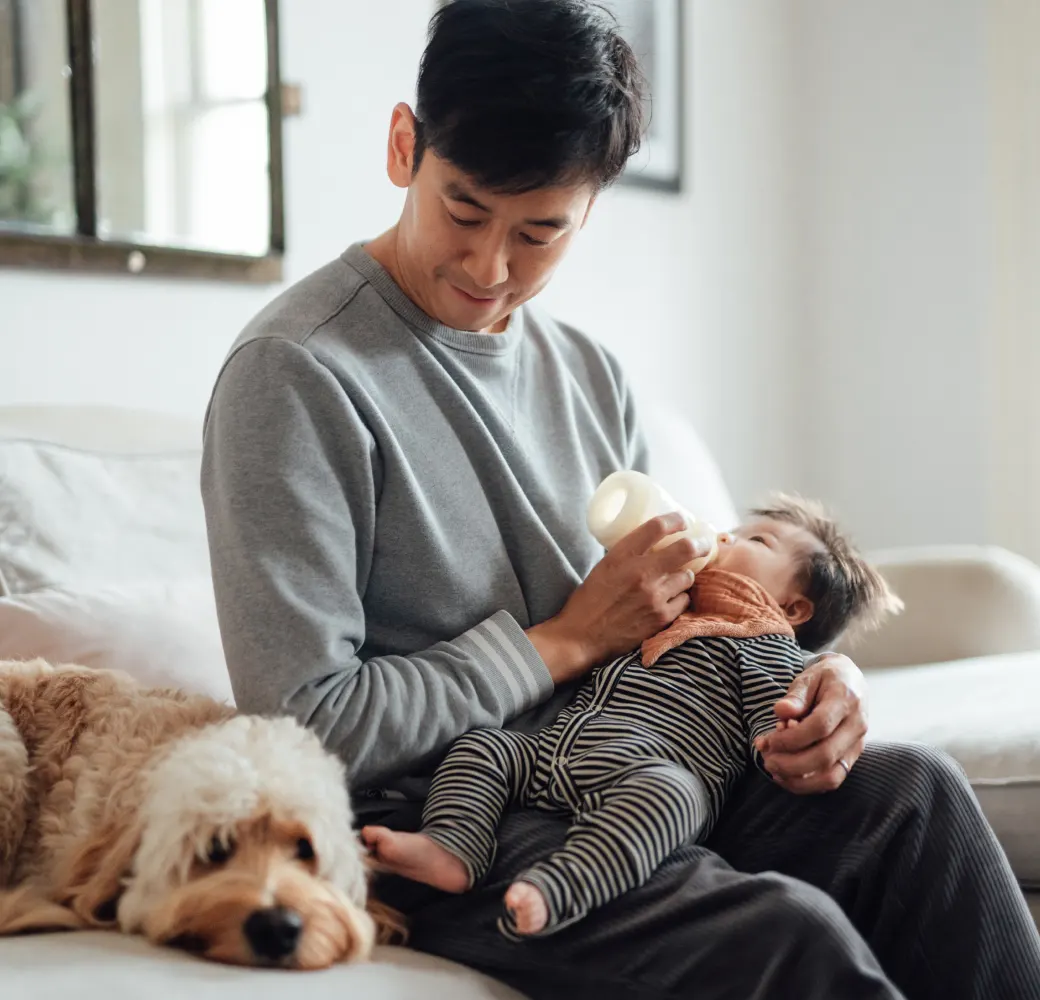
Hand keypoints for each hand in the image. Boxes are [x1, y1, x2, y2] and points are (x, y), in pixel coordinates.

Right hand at [527, 513, 710, 684]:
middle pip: (685, 548)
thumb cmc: (588, 602)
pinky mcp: (661, 617)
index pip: (656, 527)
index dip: (675, 519)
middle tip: (703, 544)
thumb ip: (627, 556)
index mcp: (621, 556)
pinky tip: (670, 599)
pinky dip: (679, 598)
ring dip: (684, 575)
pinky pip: (684, 600)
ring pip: (688, 576)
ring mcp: (654, 596)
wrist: (581, 638)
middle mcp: (641, 573)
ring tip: (675, 579)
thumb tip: (651, 547)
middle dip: (699, 544)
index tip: (682, 520)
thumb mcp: (603, 568)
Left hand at [754, 652, 867, 793]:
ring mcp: (857, 745)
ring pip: (832, 775)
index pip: (820, 726)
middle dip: (791, 763)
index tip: (769, 740)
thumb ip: (796, 695)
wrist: (850, 681)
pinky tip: (785, 776)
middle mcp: (857, 726)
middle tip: (766, 760)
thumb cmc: (825, 678)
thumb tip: (781, 712)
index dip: (791, 738)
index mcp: (846, 700)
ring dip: (798, 780)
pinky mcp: (852, 758)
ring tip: (773, 769)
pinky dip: (808, 784)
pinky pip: (832, 779)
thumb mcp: (809, 677)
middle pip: (825, 755)